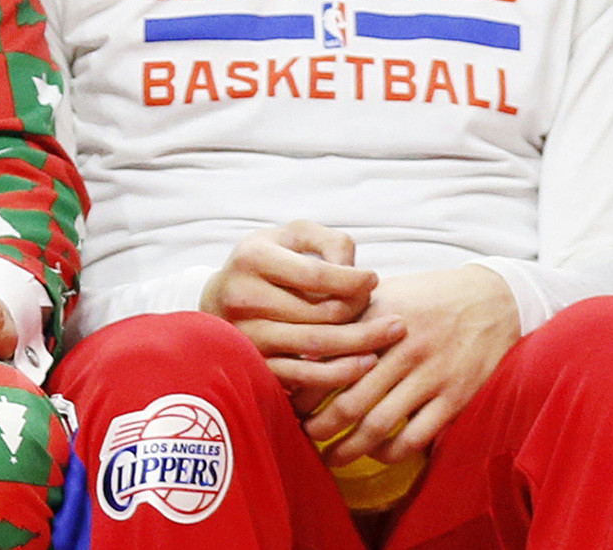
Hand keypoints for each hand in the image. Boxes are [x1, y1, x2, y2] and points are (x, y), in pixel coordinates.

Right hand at [202, 221, 405, 407]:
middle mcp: (244, 296)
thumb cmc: (267, 263)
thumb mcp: (291, 236)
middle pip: (320, 313)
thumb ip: (328, 241)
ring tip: (389, 339)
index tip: (374, 280)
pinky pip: (302, 376)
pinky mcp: (253, 364)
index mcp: (253, 258)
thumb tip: (353, 270)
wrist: (217, 298)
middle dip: (363, 316)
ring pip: (315, 346)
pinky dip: (337, 374)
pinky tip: (363, 365)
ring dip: (360, 345)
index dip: (353, 280)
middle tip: (394, 319)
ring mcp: (246, 334)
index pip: (316, 274)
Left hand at [303, 265, 519, 466]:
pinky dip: (391, 452)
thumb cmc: (428, 297)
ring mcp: (430, 374)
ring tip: (331, 457)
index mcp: (377, 318)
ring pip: (379, 424)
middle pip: (349, 399)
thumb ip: (347, 317)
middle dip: (320, 425)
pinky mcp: (455, 396)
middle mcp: (401, 347)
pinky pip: (416, 436)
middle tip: (303, 435)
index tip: (289, 400)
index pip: (329, 360)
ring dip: (350, 448)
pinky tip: (377, 453)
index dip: (305, 386)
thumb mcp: (384, 293)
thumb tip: (305, 347)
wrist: (492, 299)